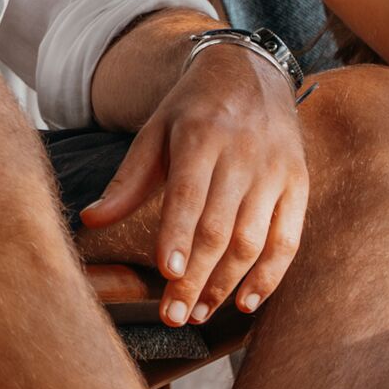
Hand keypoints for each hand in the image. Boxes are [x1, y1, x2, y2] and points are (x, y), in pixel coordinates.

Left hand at [79, 41, 308, 325]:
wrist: (251, 71)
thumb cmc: (192, 110)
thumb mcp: (154, 131)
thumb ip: (127, 180)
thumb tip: (90, 222)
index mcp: (202, 135)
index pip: (189, 192)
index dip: (178, 234)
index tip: (168, 272)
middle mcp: (243, 153)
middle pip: (220, 227)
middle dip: (196, 278)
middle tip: (173, 316)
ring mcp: (275, 170)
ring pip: (253, 240)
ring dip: (226, 284)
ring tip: (197, 313)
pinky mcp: (298, 184)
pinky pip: (288, 239)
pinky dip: (269, 277)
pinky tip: (245, 303)